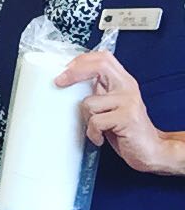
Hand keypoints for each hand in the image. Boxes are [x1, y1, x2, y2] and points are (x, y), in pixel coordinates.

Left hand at [56, 51, 176, 173]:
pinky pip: (95, 122)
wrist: (151, 150)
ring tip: (96, 128)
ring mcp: (129, 102)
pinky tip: (100, 138)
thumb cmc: (125, 129)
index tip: (64, 71)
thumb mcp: (110, 105)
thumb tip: (69, 81)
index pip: (103, 58)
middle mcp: (127, 88)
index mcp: (123, 82)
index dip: (81, 61)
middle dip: (75, 73)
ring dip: (86, 118)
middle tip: (59, 82)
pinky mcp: (127, 118)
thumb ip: (98, 91)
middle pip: (100, 66)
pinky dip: (93, 133)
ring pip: (89, 102)